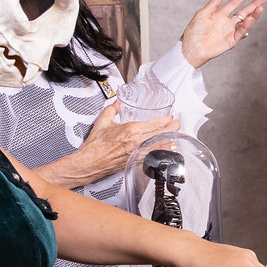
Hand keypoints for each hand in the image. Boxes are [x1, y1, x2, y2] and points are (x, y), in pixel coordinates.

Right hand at [43, 101, 177, 188]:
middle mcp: (136, 142)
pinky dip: (161, 153)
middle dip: (172, 128)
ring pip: (160, 147)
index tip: (170, 117)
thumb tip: (117, 104)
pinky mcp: (135, 161)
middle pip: (161, 134)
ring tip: (176, 136)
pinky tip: (165, 151)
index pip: (154, 124)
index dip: (165, 120)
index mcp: (130, 130)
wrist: (89, 162)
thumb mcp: (102, 121)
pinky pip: (153, 156)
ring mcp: (137, 153)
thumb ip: (112, 109)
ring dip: (170, 140)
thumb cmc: (95, 146)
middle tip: (177, 124)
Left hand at [179, 0, 266, 68]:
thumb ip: (213, 4)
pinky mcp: (231, 41)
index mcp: (218, 15)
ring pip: (245, 21)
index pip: (234, 4)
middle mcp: (226, 22)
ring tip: (260, 8)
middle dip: (253, 5)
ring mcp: (229, 31)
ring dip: (253, 14)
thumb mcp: (202, 14)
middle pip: (243, 11)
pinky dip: (247, 25)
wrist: (191, 48)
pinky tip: (251, 18)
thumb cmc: (193, 32)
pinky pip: (241, 32)